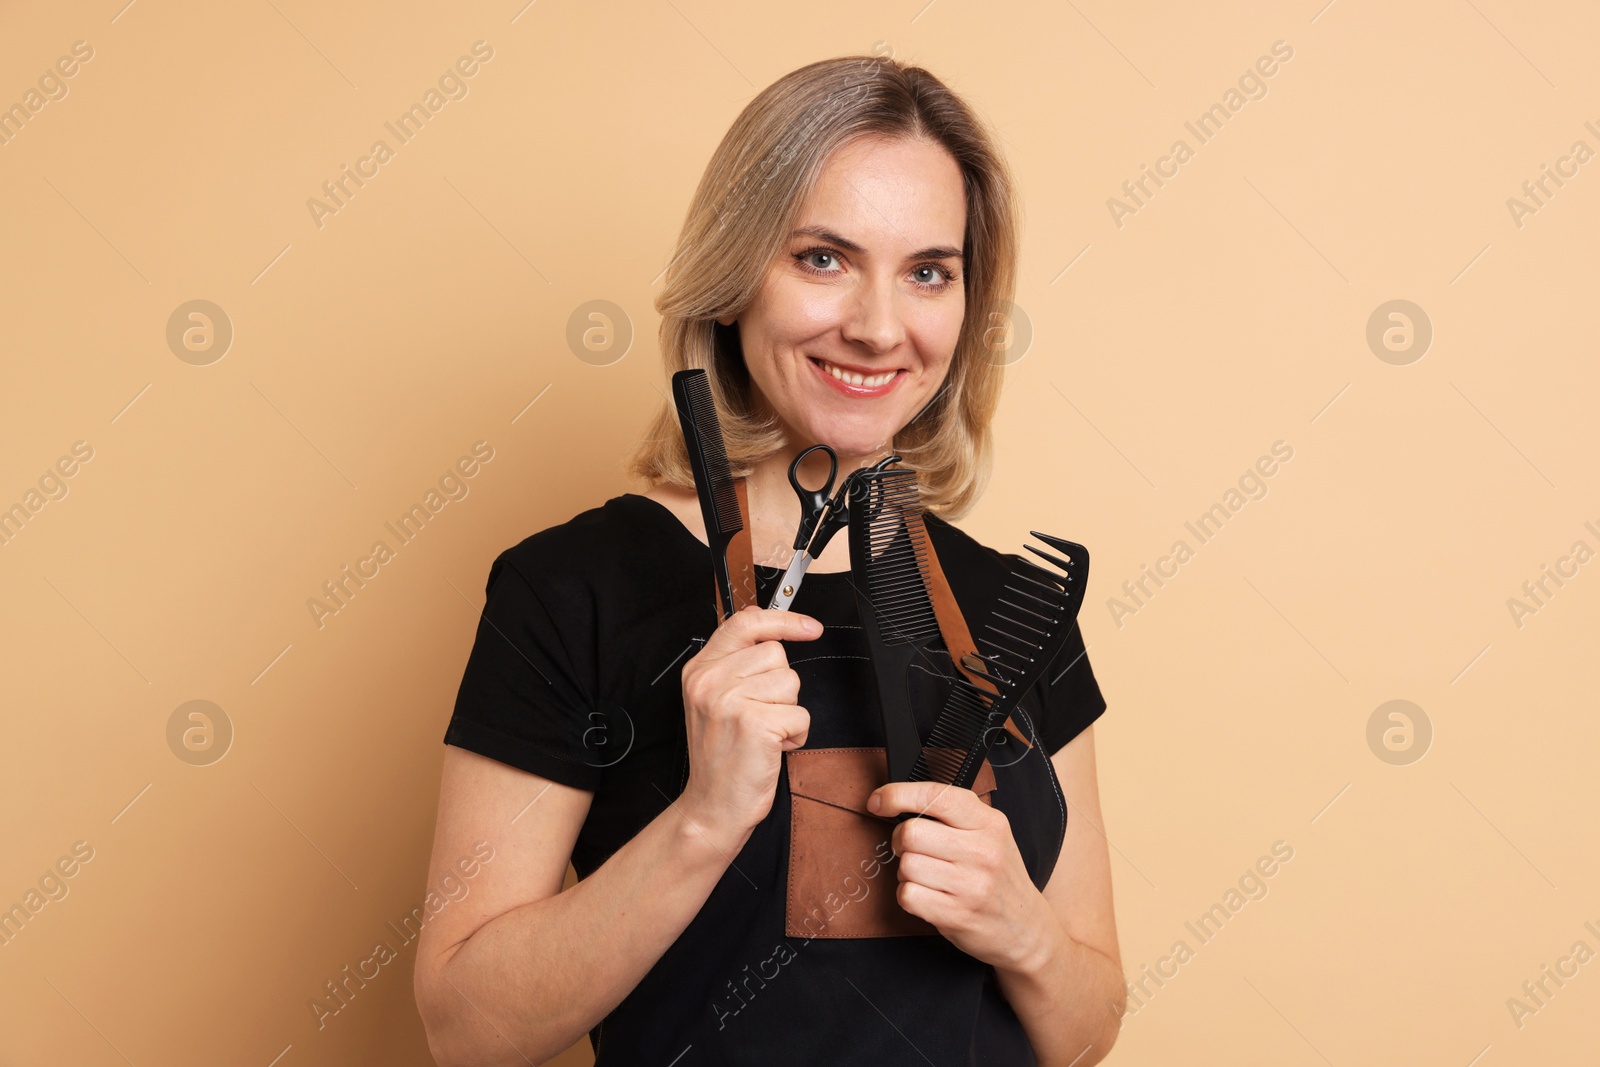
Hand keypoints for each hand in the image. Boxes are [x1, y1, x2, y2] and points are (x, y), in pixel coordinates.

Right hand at [678, 606, 821, 843]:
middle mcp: (710, 680)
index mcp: (699, 669)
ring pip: (791, 683)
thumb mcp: (716, 701)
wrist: (712, 806)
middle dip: (780, 686)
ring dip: (788, 712)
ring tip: (763, 733)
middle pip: (776, 654)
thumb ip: (736, 662)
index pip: (745, 622)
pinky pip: (800, 714)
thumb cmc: (721, 758)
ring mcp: (729, 699)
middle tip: (759, 715)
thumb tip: (766, 625)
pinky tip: (772, 747)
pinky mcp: (754, 722)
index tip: (809, 628)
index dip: (782, 620)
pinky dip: (795, 736)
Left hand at [868, 782, 1050, 971]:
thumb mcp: (991, 835)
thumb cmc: (999, 877)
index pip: (935, 796)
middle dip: (901, 841)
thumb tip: (899, 800)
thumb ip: (954, 815)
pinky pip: (908, 895)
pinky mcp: (957, 914)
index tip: (877, 801)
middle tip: (913, 850)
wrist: (1026, 929)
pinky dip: (909, 895)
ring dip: (907, 872)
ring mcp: (971, 885)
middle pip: (910, 832)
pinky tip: (928, 896)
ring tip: (928, 877)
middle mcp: (983, 851)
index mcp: (989, 822)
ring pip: (906, 864)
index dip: (897, 794)